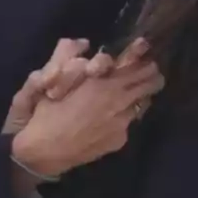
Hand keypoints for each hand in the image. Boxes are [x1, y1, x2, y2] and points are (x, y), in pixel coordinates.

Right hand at [2, 37, 156, 134]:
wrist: (45, 152)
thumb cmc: (46, 113)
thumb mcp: (57, 82)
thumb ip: (74, 64)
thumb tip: (85, 45)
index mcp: (101, 84)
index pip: (132, 66)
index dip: (141, 55)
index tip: (146, 48)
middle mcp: (117, 102)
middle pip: (147, 84)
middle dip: (151, 75)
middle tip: (152, 71)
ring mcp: (122, 123)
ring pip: (141, 103)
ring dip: (139, 95)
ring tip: (137, 91)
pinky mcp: (120, 140)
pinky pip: (129, 121)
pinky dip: (125, 115)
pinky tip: (114, 116)